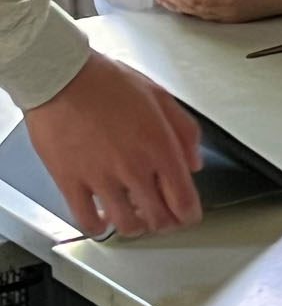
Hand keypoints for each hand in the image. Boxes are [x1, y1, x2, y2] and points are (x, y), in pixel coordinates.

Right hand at [25, 52, 201, 237]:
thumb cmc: (108, 82)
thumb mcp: (161, 97)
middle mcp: (133, 168)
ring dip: (135, 227)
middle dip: (166, 223)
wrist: (63, 78)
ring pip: (125, 223)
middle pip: (157, 217)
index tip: (189, 217)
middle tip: (166, 220)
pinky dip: (97, 227)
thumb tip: (194, 162)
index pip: (183, 198)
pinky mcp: (70, 183)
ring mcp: (101, 179)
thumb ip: (185, 132)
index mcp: (160, 146)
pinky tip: (102, 221)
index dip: (189, 215)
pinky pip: (85, 219)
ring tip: (137, 220)